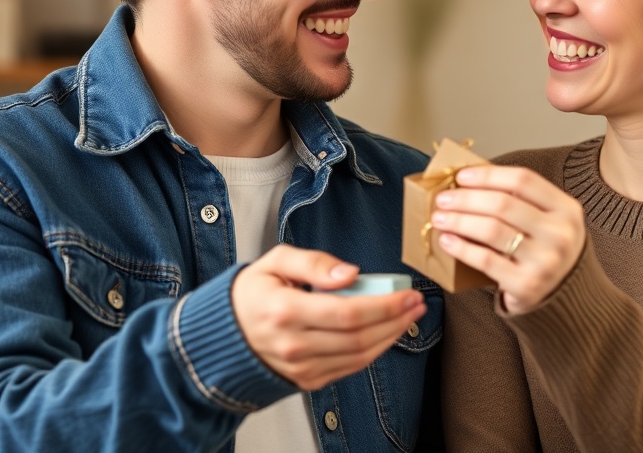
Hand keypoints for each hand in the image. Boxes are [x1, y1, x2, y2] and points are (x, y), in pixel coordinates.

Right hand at [232, 245, 425, 389]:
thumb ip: (314, 262)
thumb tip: (351, 273)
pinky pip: (350, 368)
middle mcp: (293, 345)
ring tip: (408, 316)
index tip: (408, 293)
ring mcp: (300, 367)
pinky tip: (386, 333)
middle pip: (360, 337)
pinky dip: (374, 351)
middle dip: (396, 320)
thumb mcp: (276, 261)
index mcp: (285, 311)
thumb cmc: (254, 292)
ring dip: (391, 337)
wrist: (226, 333)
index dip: (385, 305)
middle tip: (416, 303)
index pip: (348, 313)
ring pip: (359, 357)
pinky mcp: (307, 380)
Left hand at [432, 165, 584, 314]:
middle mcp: (560, 234)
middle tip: (443, 199)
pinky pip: (486, 260)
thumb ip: (519, 200)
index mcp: (566, 209)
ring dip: (458, 221)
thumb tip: (468, 181)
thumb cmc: (545, 248)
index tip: (461, 176)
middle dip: (466, 199)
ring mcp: (545, 261)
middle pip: (502, 204)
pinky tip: (447, 241)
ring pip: (491, 230)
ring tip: (439, 218)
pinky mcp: (527, 285)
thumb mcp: (547, 219)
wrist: (564, 295)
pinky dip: (461, 248)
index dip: (488, 175)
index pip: (522, 180)